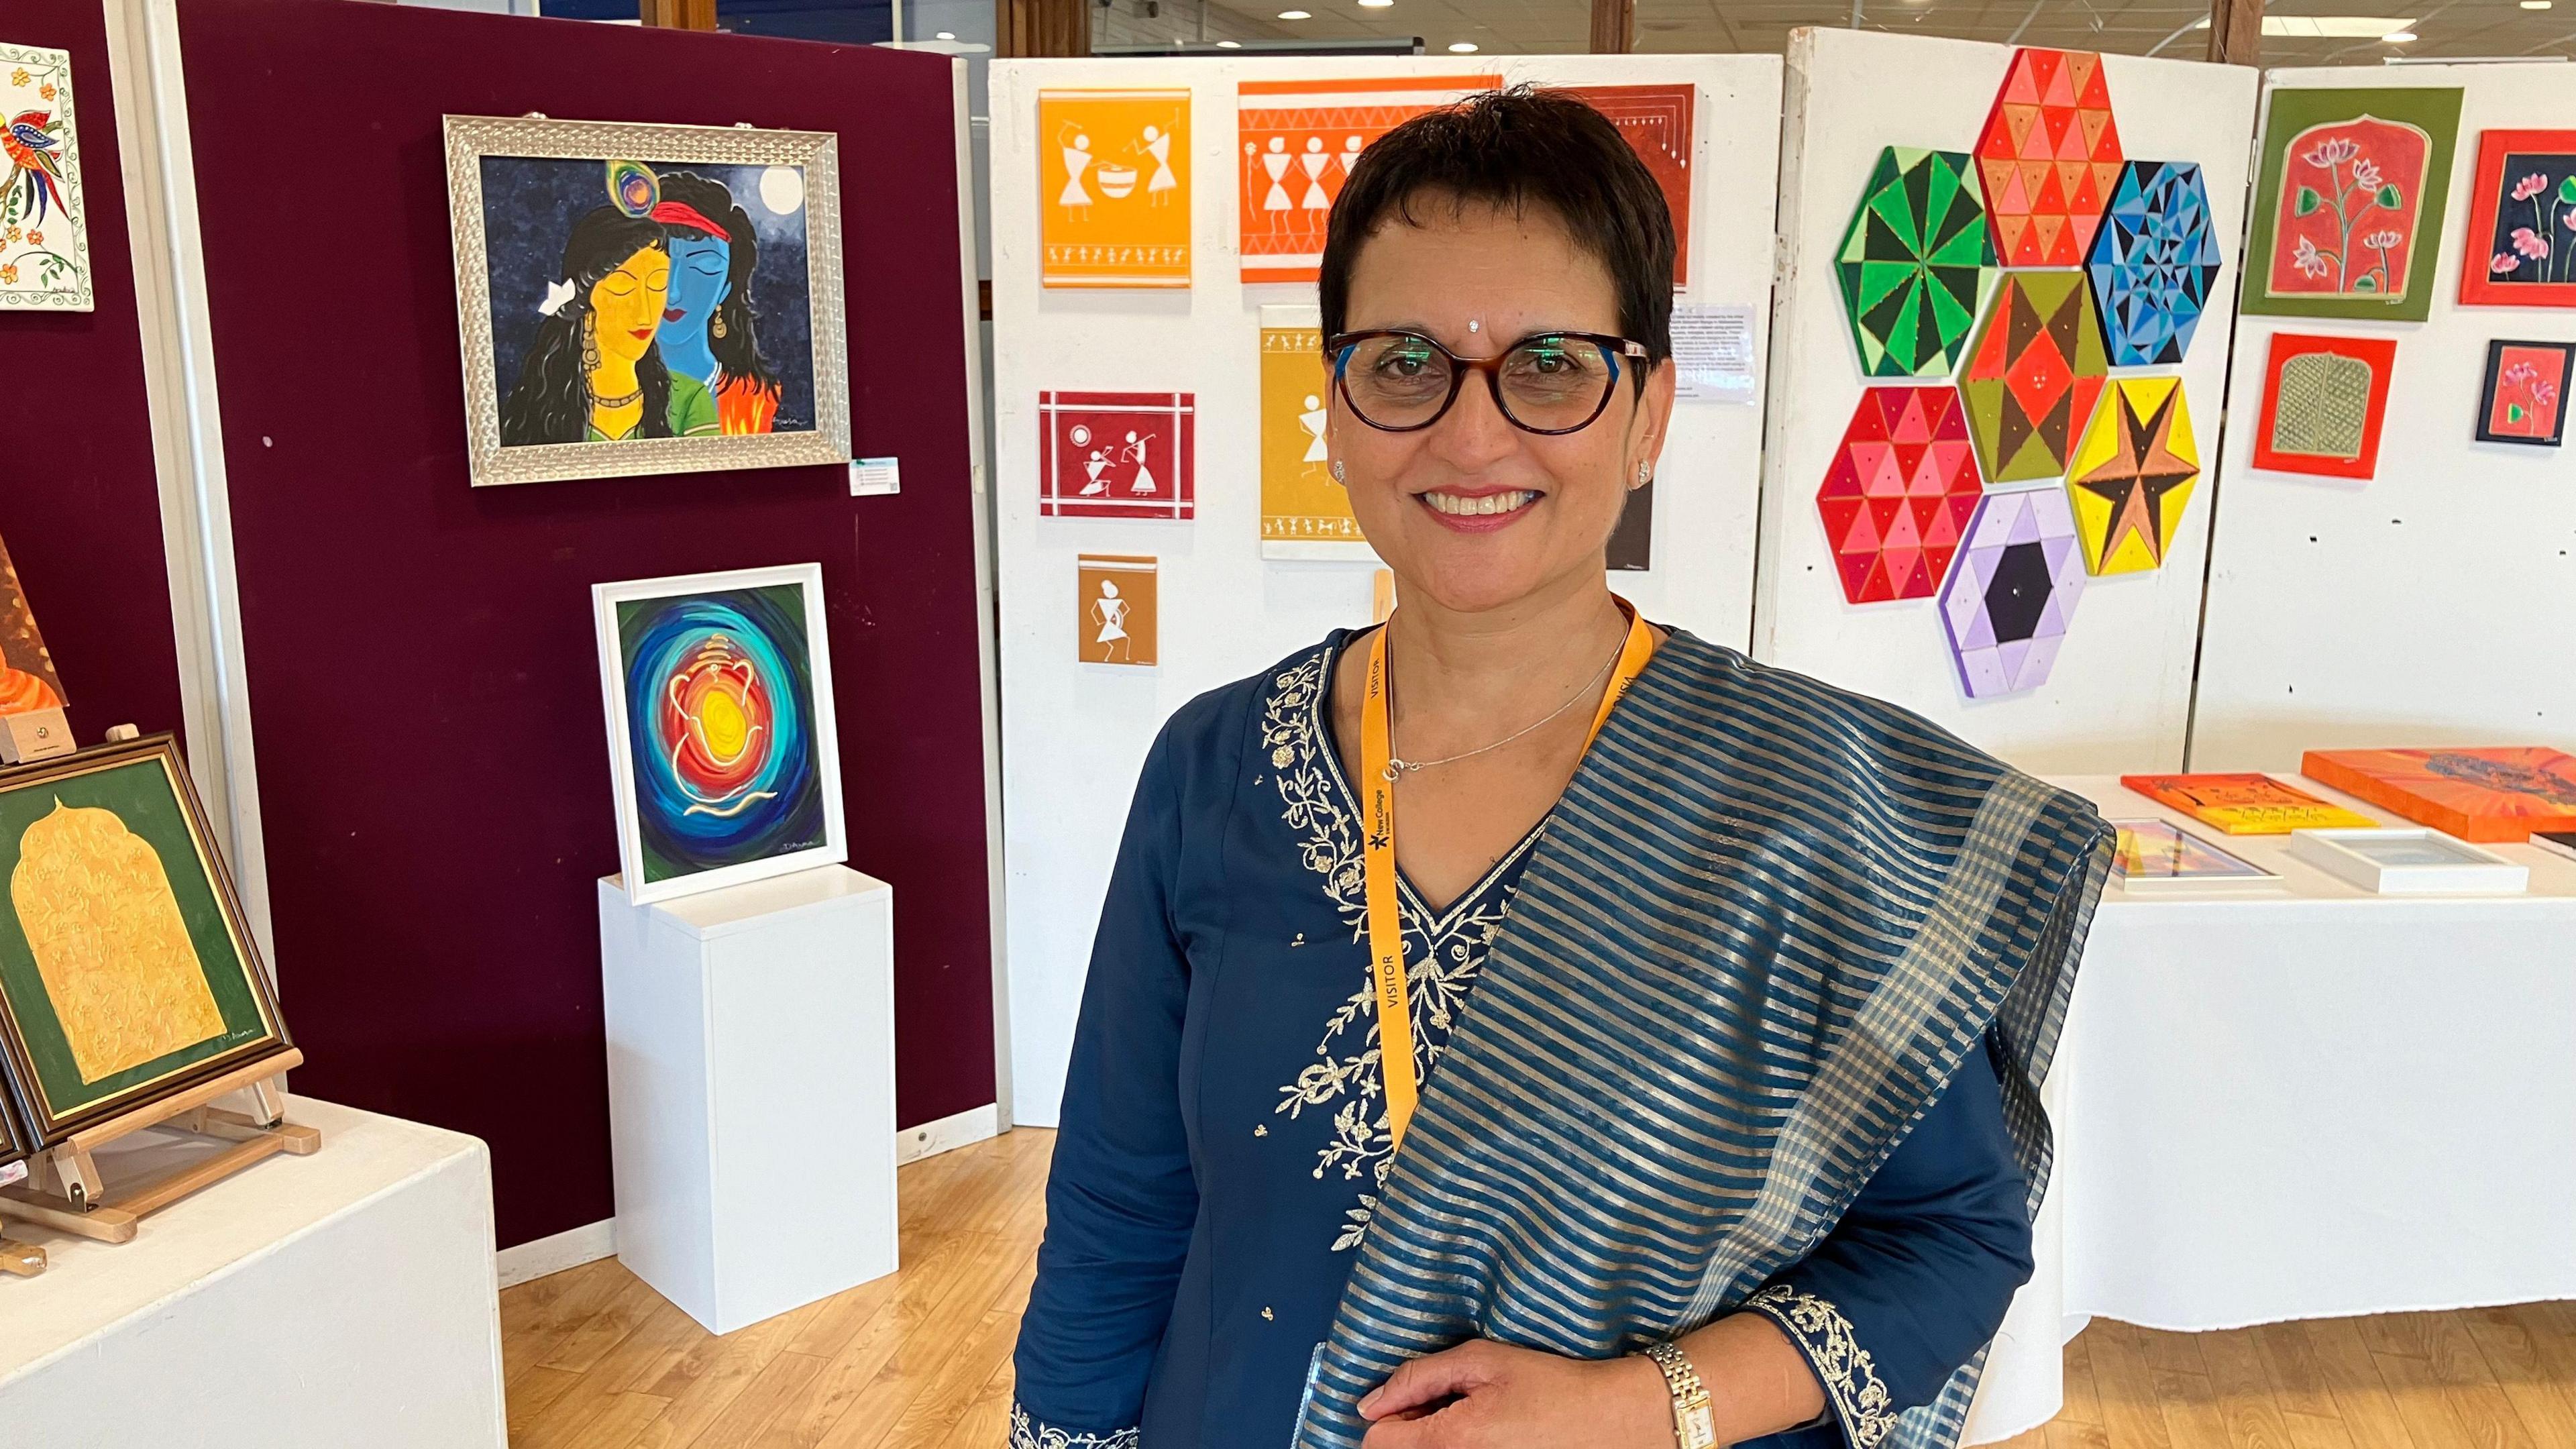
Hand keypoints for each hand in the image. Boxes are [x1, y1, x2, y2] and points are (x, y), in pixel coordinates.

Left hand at [1355, 1339, 1673, 1448]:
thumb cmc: (1552, 1386)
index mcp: (1452, 1440)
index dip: (1388, 1413)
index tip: (1414, 1397)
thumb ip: (1417, 1377)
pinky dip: (1458, 1447)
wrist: (1607, 1420)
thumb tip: (1370, 1402)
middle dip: (1412, 1425)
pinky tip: (1487, 1435)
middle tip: (1449, 1402)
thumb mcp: (1482, 1361)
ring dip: (1434, 1438)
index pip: (1377, 1441)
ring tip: (1473, 1418)